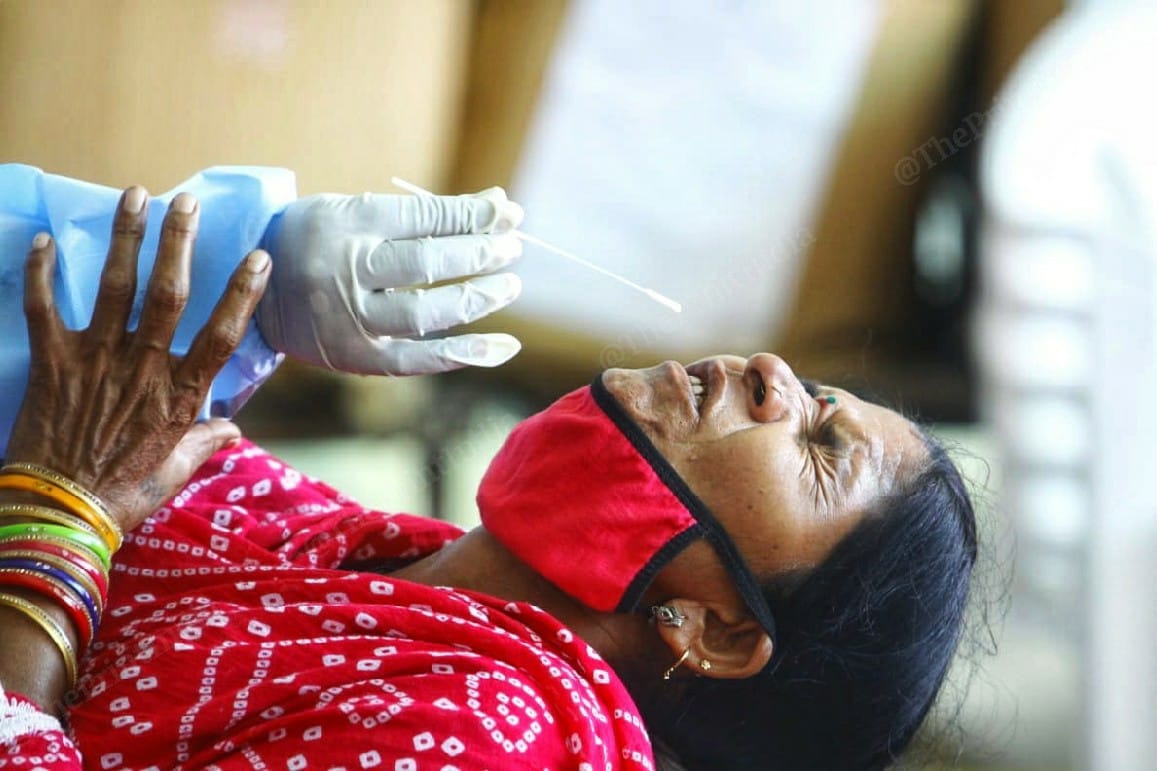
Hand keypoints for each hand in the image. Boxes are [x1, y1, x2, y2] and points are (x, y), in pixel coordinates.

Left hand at [5, 188, 270, 531]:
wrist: (58, 515)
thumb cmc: (122, 497)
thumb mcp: (174, 473)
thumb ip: (204, 443)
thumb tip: (232, 430)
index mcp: (178, 396)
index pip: (221, 335)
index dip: (242, 294)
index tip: (257, 258)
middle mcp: (142, 368)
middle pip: (168, 294)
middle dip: (179, 242)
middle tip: (186, 201)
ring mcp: (95, 361)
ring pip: (114, 287)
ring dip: (125, 237)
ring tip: (134, 195)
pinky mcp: (52, 363)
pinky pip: (43, 308)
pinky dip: (42, 273)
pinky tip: (43, 241)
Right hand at [256, 187, 524, 375]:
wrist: (252, 289)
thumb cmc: (319, 241)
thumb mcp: (355, 211)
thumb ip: (423, 213)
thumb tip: (498, 205)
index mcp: (346, 224)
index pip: (423, 218)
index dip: (472, 216)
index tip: (508, 213)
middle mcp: (346, 271)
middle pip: (427, 263)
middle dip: (478, 253)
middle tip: (512, 248)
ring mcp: (351, 318)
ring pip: (426, 313)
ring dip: (477, 299)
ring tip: (509, 285)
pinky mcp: (357, 357)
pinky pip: (419, 360)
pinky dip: (465, 354)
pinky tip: (503, 346)